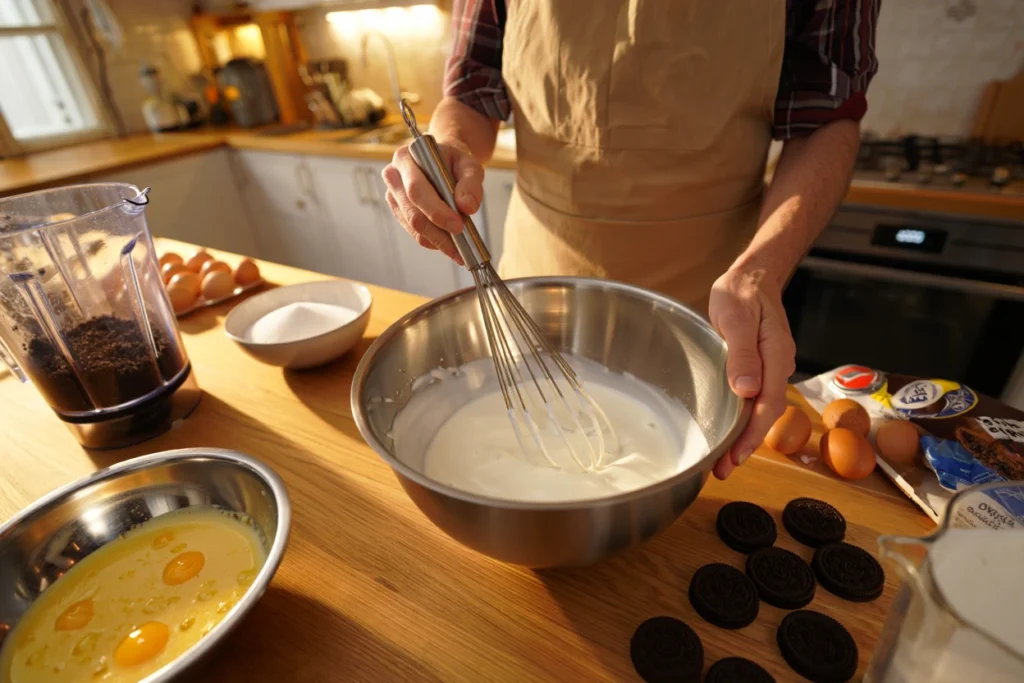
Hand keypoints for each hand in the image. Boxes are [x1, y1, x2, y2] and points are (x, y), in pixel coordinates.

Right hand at [381, 141, 484, 264]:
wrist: (443, 161)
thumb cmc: (453, 161)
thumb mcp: (468, 165)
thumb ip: (471, 183)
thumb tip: (467, 207)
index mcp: (405, 158)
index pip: (416, 190)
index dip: (436, 211)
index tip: (458, 225)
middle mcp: (394, 177)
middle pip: (413, 213)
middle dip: (438, 231)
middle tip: (461, 242)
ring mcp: (394, 197)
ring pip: (414, 227)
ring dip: (438, 240)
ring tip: (459, 248)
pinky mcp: (399, 212)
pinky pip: (416, 233)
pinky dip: (434, 241)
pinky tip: (450, 244)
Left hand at [708, 267, 795, 479]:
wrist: (753, 276)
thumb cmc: (742, 292)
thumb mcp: (737, 317)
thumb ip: (741, 353)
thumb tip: (747, 390)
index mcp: (776, 355)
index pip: (768, 404)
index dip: (752, 434)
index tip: (735, 456)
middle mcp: (778, 366)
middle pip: (766, 413)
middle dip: (746, 444)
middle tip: (723, 469)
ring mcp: (771, 367)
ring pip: (760, 409)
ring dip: (744, 435)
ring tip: (723, 460)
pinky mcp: (761, 367)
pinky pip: (755, 398)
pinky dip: (743, 418)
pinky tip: (729, 431)